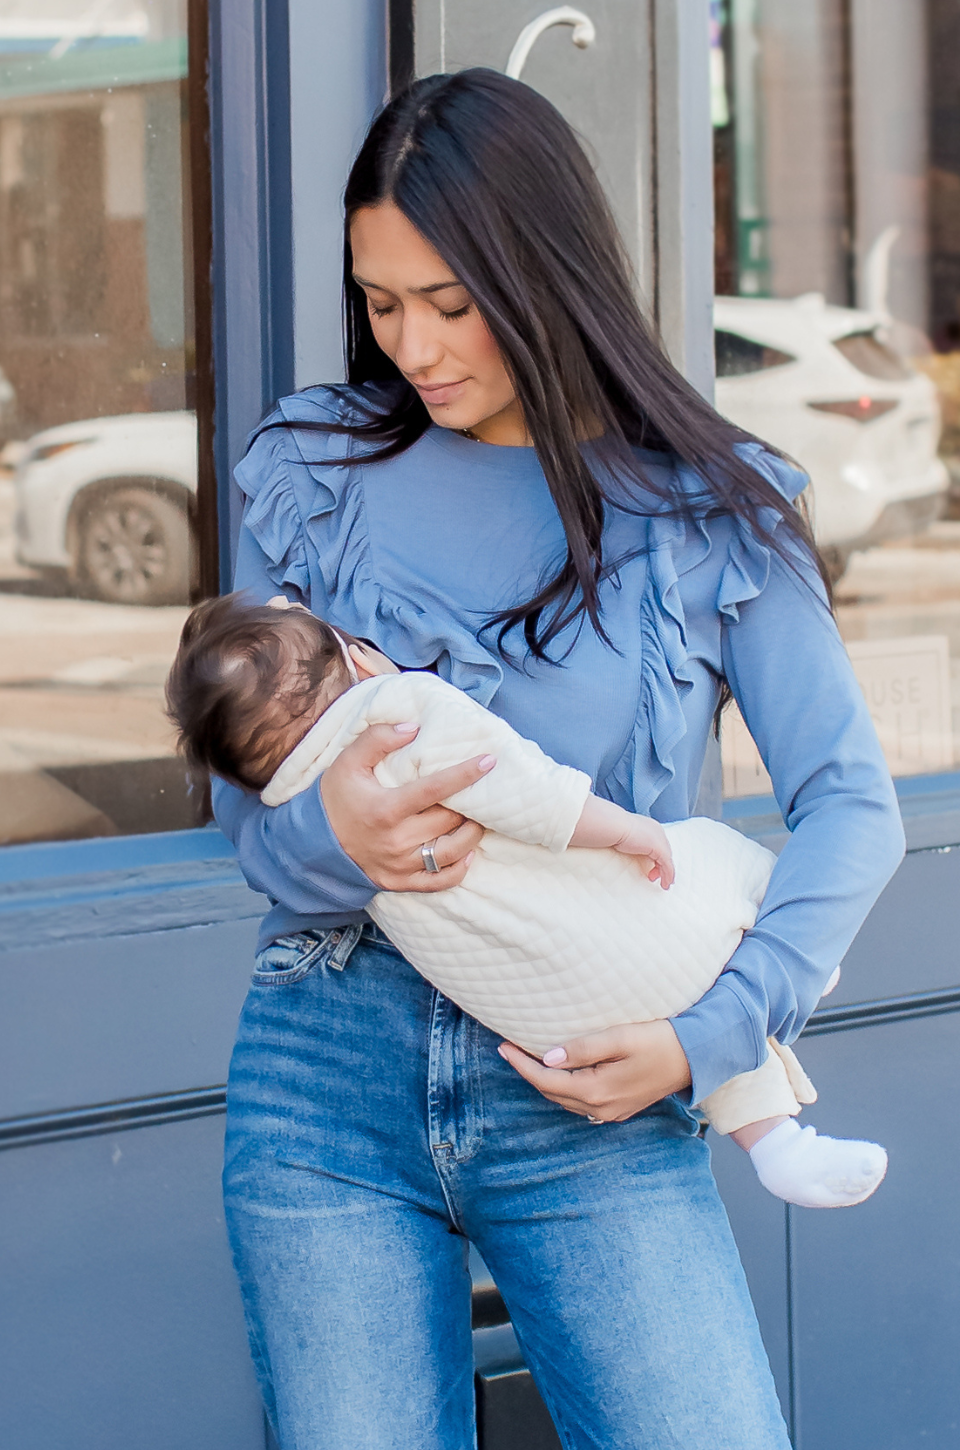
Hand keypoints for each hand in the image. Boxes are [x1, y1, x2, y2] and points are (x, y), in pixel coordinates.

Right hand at [320, 722, 489, 891]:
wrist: (311, 844)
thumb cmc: (335, 798)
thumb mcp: (347, 762)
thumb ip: (377, 739)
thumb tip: (413, 728)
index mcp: (386, 809)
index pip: (435, 789)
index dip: (465, 775)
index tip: (488, 761)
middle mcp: (396, 840)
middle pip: (449, 821)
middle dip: (471, 805)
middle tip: (483, 791)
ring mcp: (399, 865)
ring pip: (451, 852)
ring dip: (472, 834)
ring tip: (478, 817)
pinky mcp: (399, 883)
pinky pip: (439, 881)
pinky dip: (460, 868)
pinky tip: (468, 851)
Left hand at [498, 1020, 691, 1121]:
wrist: (697, 1057)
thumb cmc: (660, 1041)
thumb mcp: (620, 1037)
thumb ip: (583, 1048)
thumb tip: (548, 1058)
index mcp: (598, 1091)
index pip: (546, 1081)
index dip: (521, 1065)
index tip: (502, 1046)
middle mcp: (602, 1108)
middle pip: (552, 1093)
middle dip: (528, 1072)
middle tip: (510, 1048)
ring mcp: (612, 1112)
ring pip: (565, 1100)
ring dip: (545, 1082)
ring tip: (528, 1058)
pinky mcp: (621, 1108)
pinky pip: (582, 1103)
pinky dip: (564, 1089)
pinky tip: (561, 1072)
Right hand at [615, 816, 673, 887]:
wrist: (614, 826)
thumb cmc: (614, 829)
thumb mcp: (625, 837)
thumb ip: (631, 843)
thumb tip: (628, 848)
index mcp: (650, 826)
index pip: (658, 844)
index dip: (657, 857)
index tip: (652, 867)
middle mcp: (658, 831)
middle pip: (665, 852)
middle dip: (663, 866)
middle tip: (655, 877)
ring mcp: (660, 840)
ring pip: (668, 860)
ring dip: (667, 873)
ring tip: (664, 884)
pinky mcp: (660, 849)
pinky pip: (667, 866)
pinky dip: (667, 876)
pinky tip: (664, 884)